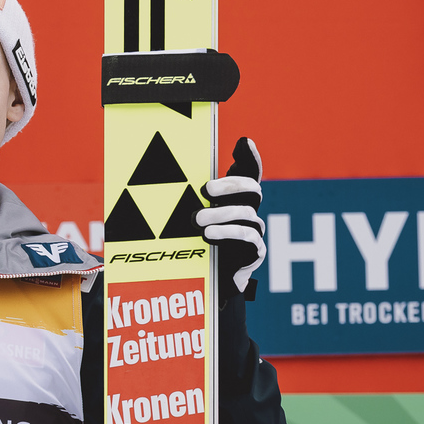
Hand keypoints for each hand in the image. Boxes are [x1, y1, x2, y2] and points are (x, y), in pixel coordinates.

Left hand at [194, 137, 265, 300]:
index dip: (250, 157)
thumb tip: (169, 173)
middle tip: (205, 190)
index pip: (250, 172)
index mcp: (235, 198)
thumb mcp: (190, 216)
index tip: (243, 142)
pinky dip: (228, 234)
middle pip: (252, 189)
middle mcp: (249, 210)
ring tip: (199, 221)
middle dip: (230, 185)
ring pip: (246, 213)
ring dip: (221, 215)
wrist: (208, 281)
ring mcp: (254, 230)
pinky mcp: (254, 251)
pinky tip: (210, 235)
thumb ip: (191, 196)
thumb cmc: (198, 241)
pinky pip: (248, 237)